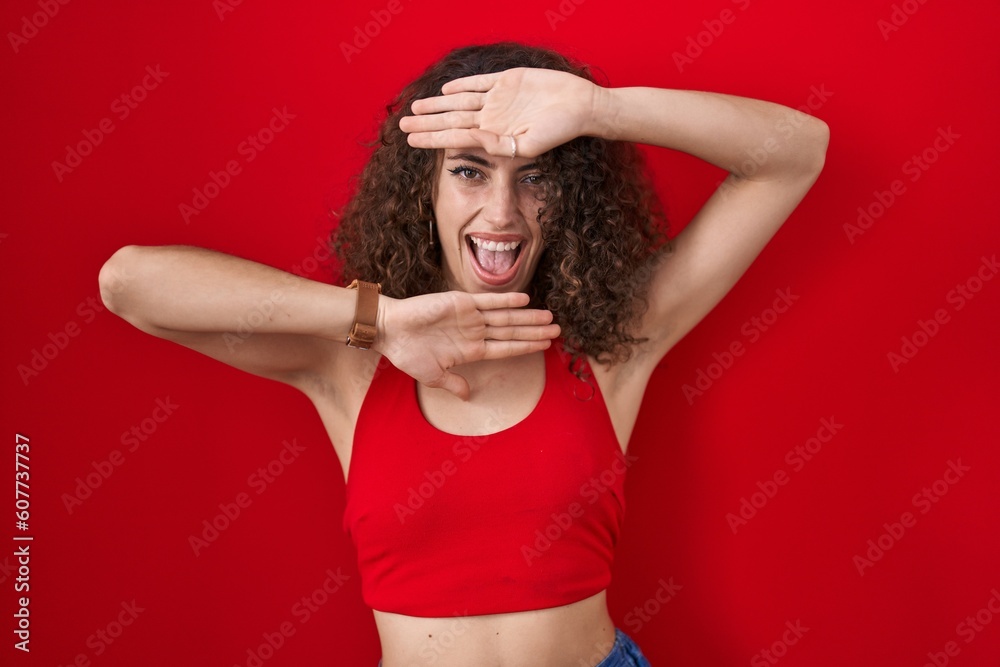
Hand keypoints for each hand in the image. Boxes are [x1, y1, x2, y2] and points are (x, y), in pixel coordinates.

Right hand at [374, 291, 559, 399]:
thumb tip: (469, 396)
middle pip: (512, 331)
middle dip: (535, 331)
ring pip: (506, 317)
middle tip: (559, 330)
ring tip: (549, 317)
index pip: (506, 348)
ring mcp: (470, 316)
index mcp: (471, 350)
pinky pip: (488, 301)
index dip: (527, 346)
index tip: (546, 346)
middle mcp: (475, 332)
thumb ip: (454, 384)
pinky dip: (506, 300)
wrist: (390, 331)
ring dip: (527, 317)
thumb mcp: (433, 375)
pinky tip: (525, 300)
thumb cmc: (408, 354)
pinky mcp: (461, 302)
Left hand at [399, 67, 601, 157]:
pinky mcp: (508, 81)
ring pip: (460, 102)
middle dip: (426, 122)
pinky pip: (480, 83)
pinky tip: (446, 90)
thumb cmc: (560, 131)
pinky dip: (462, 86)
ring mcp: (499, 100)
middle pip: (452, 119)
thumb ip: (499, 144)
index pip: (455, 137)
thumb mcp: (528, 145)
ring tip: (415, 107)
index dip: (432, 137)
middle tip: (401, 124)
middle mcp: (493, 118)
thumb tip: (472, 139)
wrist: (582, 107)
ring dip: (437, 105)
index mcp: (495, 136)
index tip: (410, 140)